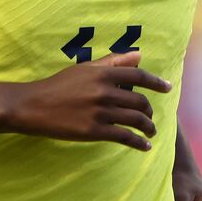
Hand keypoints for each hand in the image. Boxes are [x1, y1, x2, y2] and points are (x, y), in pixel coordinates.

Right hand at [7, 51, 171, 147]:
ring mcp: (100, 112)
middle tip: (149, 117)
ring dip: (148, 127)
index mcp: (102, 73)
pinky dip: (138, 142)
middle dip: (148, 110)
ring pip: (136, 120)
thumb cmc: (58, 85)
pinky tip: (144, 146)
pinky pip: (125, 137)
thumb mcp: (84, 69)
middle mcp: (104, 91)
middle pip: (140, 101)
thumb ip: (113, 62)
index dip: (156, 83)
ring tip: (150, 132)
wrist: (33, 106)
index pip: (139, 76)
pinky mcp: (94, 131)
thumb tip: (138, 54)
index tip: (167, 88)